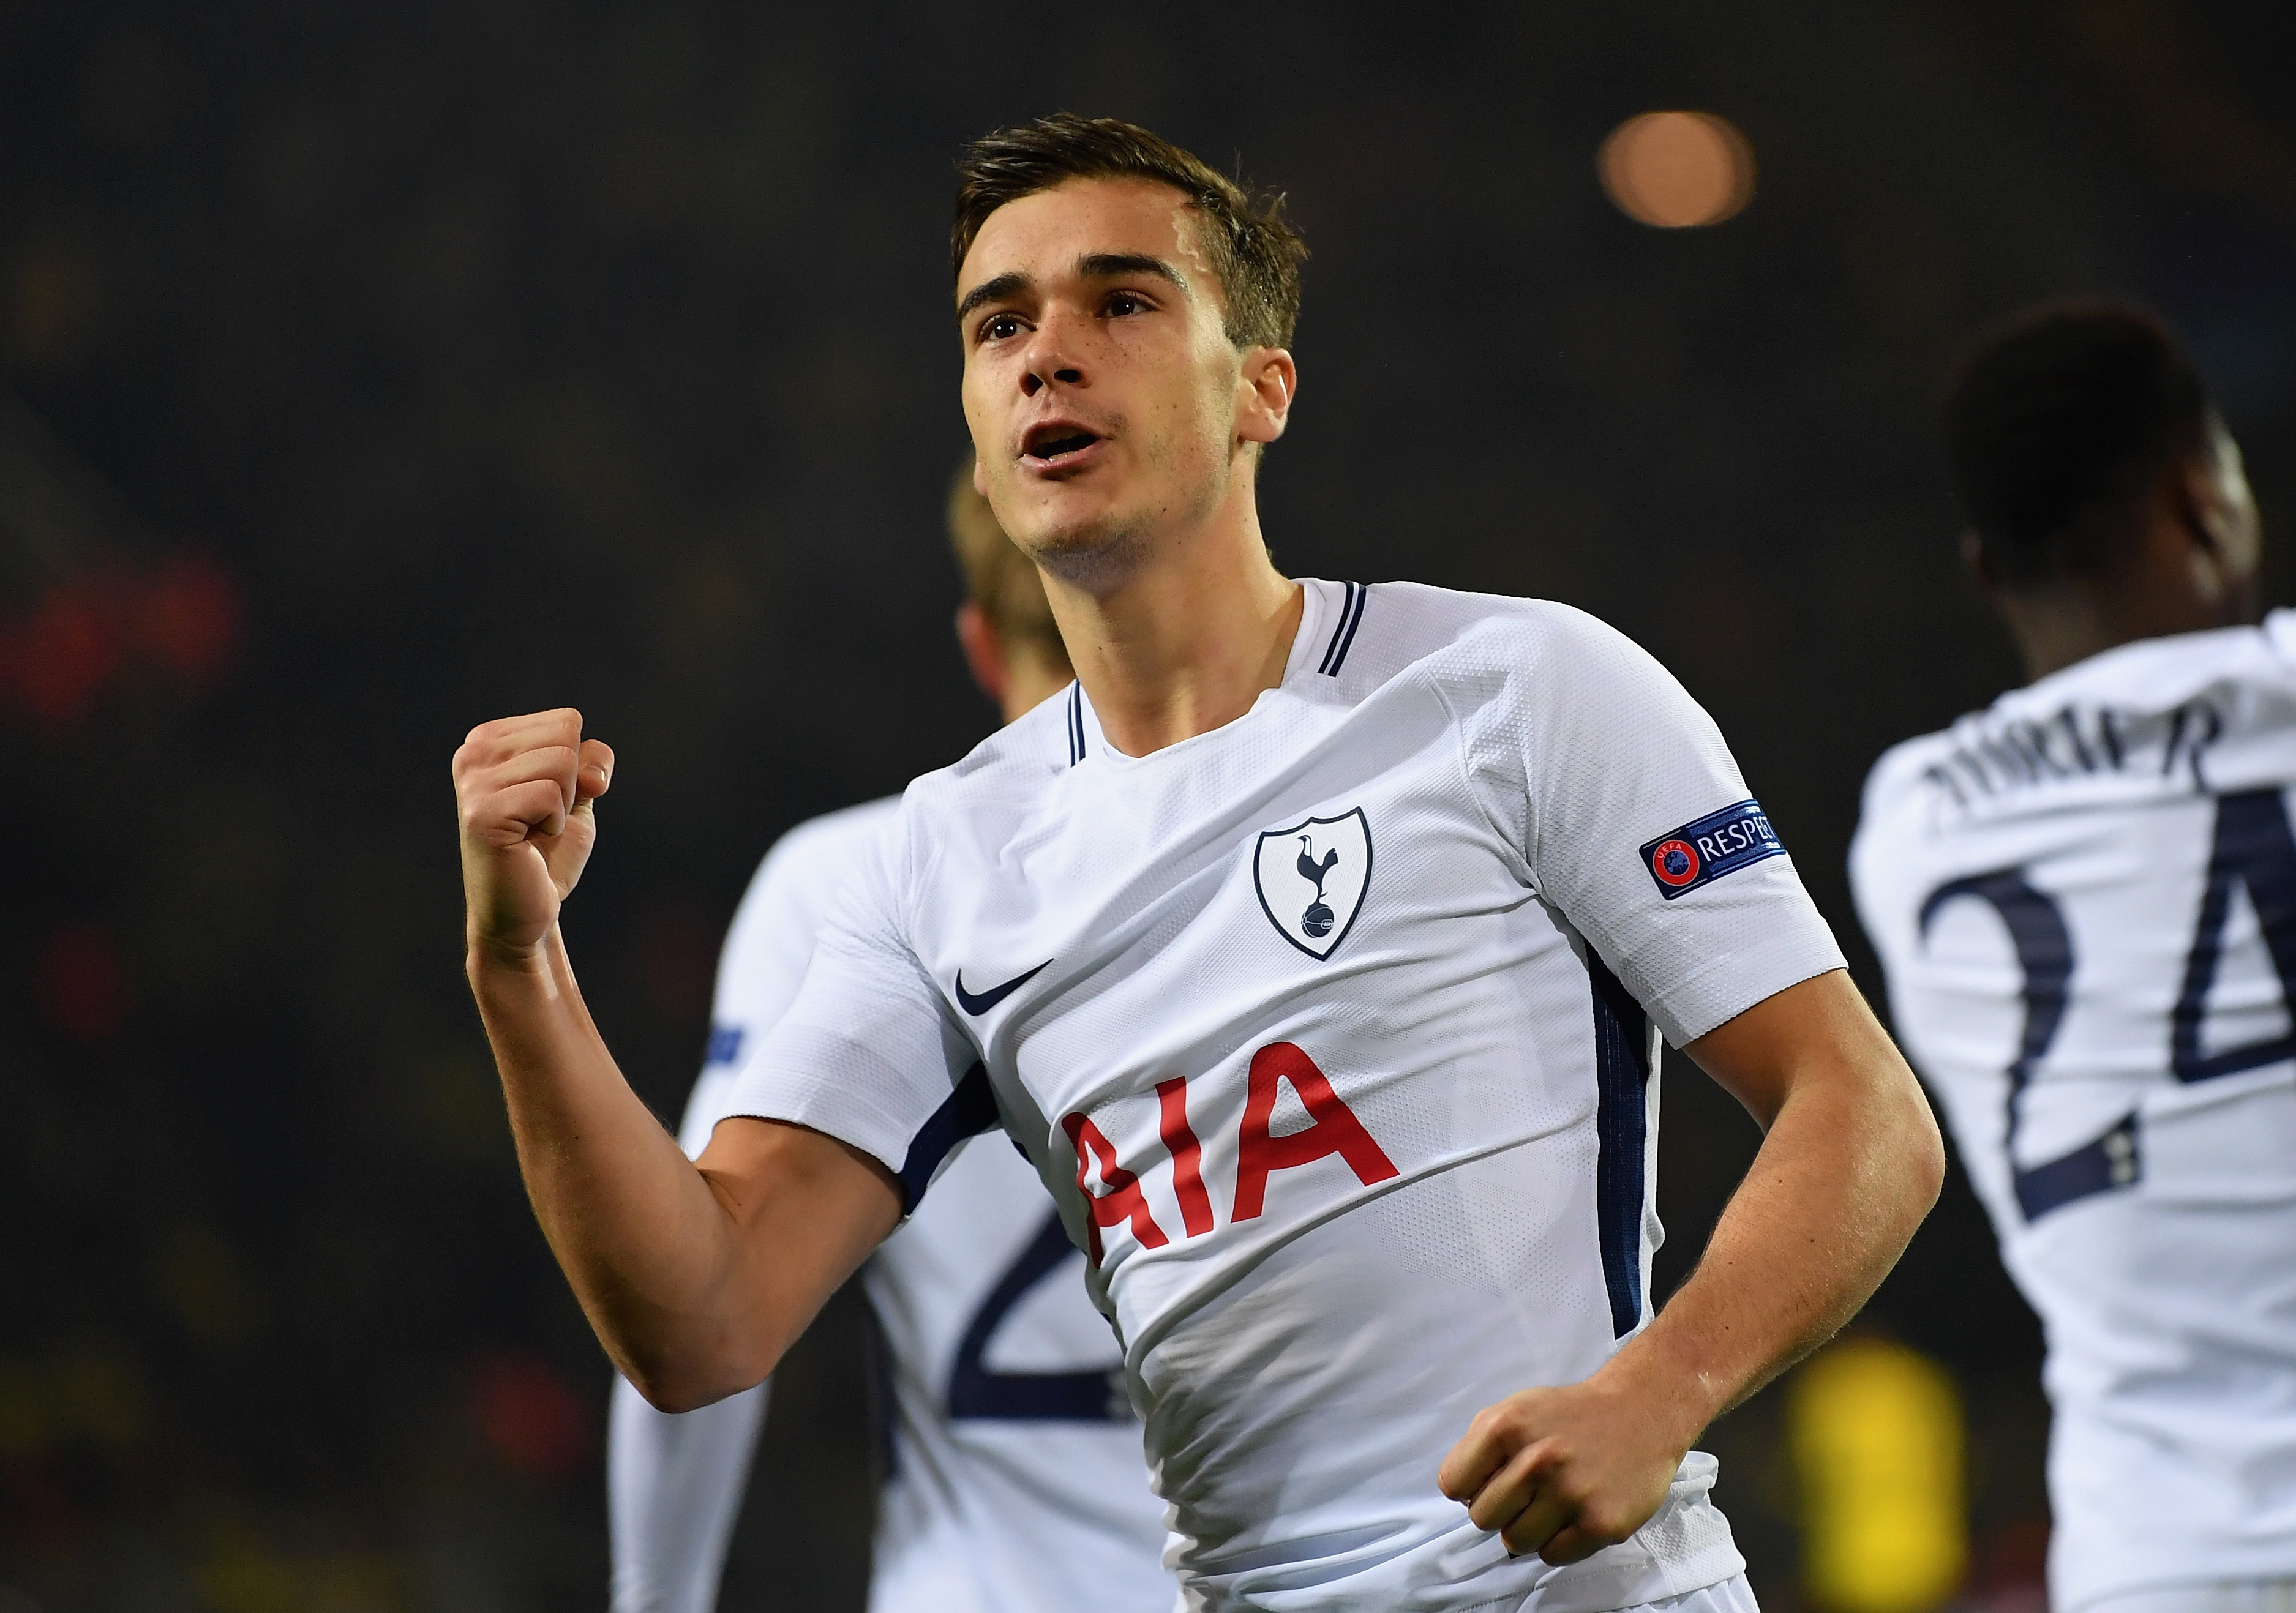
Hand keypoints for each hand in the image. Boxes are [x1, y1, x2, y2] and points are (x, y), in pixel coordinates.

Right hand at [454, 708, 613, 963]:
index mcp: (490, 739)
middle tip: (541, 820)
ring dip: (562, 806)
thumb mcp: (579, 795)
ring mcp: (472, 781)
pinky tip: (527, 843)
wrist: (526, 912)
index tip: (549, 801)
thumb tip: (591, 771)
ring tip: (533, 831)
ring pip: (561, 763)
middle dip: (571, 784)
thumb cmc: (549, 853)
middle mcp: (472, 752)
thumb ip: (590, 762)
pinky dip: (554, 824)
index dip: (578, 767)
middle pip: (566, 735)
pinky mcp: (481, 813)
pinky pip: (550, 795)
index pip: (567, 721)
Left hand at [1437, 1373, 1688, 1564]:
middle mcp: (1536, 1460)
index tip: (1490, 1479)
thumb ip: (1479, 1447)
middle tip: (1526, 1492)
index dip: (1469, 1486)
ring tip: (1550, 1504)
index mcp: (1506, 1426)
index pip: (1453, 1483)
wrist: (1641, 1413)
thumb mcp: (1515, 1409)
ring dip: (1527, 1529)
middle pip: (1481, 1518)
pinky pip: (1553, 1556)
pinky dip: (1558, 1542)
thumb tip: (1463, 1496)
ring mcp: (1570, 1494)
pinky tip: (1573, 1515)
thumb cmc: (1570, 1415)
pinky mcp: (1601, 1524)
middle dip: (1498, 1508)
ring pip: (1514, 1542)